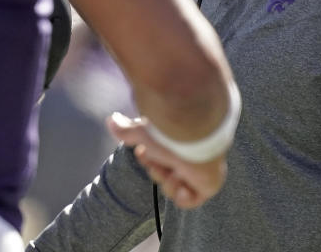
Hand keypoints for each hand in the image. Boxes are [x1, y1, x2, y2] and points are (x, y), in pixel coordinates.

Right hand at [108, 112, 226, 208]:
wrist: (193, 135)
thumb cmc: (168, 132)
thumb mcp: (141, 132)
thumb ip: (126, 129)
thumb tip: (111, 120)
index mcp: (175, 143)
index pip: (158, 159)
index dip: (148, 159)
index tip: (142, 151)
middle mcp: (187, 156)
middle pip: (164, 175)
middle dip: (156, 170)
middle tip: (157, 160)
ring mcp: (198, 171)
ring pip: (175, 187)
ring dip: (168, 181)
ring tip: (172, 170)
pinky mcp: (208, 184)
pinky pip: (191, 201)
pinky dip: (183, 196)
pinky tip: (181, 182)